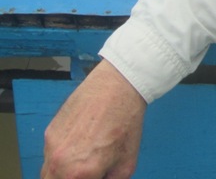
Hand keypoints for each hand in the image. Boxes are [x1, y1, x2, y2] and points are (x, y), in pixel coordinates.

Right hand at [41, 60, 146, 178]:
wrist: (117, 87)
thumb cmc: (126, 123)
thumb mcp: (127, 164)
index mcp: (79, 174)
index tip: (95, 175)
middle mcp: (59, 163)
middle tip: (87, 171)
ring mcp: (50, 147)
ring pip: (47, 174)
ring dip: (61, 174)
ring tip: (82, 162)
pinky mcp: (48, 133)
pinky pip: (48, 156)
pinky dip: (60, 158)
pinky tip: (79, 145)